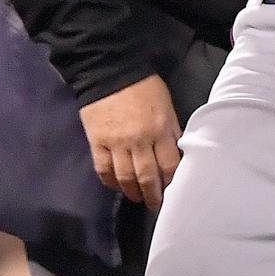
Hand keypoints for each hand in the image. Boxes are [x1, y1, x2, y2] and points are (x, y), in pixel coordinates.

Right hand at [78, 73, 180, 210]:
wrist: (109, 70)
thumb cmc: (143, 88)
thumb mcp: (166, 107)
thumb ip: (172, 132)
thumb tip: (177, 156)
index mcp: (160, 129)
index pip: (169, 166)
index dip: (171, 184)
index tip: (172, 193)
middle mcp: (139, 140)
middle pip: (148, 177)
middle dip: (153, 196)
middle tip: (155, 205)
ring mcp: (116, 142)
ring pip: (125, 177)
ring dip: (133, 193)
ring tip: (137, 197)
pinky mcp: (97, 141)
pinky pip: (103, 169)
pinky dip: (110, 182)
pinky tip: (116, 186)